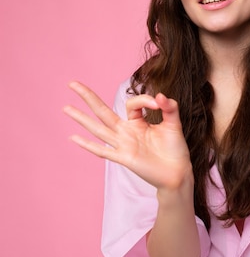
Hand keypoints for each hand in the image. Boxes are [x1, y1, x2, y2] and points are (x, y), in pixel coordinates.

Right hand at [63, 82, 191, 189]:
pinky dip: (88, 145)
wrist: (177, 173)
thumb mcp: (174, 124)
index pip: (131, 104)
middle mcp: (127, 131)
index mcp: (138, 122)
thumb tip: (160, 96)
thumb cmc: (175, 149)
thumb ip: (170, 108)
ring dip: (81, 118)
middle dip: (88, 97)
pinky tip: (73, 138)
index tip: (159, 103)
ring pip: (98, 129)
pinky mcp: (124, 158)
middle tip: (72, 83)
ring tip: (65, 108)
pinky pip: (103, 151)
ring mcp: (123, 144)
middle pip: (103, 111)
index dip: (144, 100)